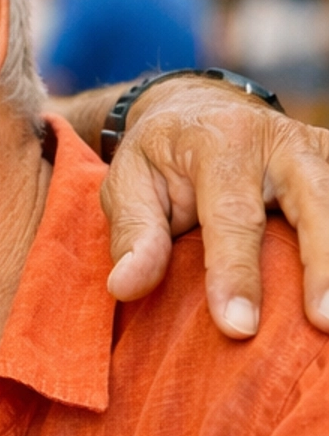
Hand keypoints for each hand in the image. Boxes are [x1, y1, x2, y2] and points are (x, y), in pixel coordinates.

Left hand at [101, 81, 328, 335]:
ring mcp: (316, 148)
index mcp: (221, 143)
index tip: (238, 327)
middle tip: (322, 322)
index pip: (232, 216)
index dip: (236, 273)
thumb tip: (126, 286)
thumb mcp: (128, 182)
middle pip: (314, 201)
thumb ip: (133, 232)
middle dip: (321, 263)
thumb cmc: (161, 157)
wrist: (197, 108)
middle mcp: (279, 141)